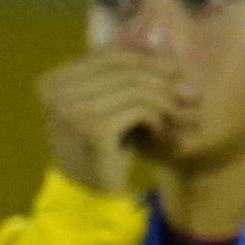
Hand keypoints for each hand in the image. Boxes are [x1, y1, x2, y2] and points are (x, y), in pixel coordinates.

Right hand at [37, 50, 193, 195]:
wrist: (87, 198)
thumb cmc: (99, 150)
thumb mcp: (103, 107)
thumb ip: (118, 78)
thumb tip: (160, 47)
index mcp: (52, 82)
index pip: (106, 56)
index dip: (145, 59)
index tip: (175, 70)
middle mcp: (57, 94)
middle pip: (124, 69)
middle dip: (163, 79)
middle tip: (192, 93)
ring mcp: (72, 112)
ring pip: (136, 88)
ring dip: (168, 101)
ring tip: (185, 115)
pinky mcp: (94, 130)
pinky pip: (141, 109)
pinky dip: (159, 118)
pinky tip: (163, 132)